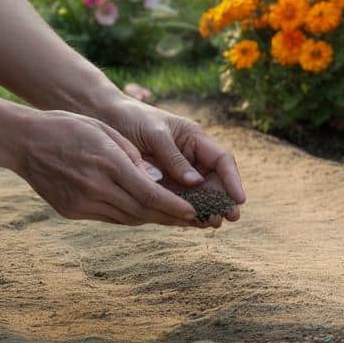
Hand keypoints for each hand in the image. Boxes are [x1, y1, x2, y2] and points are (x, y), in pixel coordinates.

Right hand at [10, 109, 203, 226]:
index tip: (194, 211)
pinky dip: (131, 216)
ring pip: (127, 218)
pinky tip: (147, 213)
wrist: (22, 141)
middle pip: (142, 211)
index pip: (149, 193)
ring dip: (154, 219)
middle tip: (195, 220)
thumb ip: (134, 156)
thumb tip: (157, 178)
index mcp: (108, 165)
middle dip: (172, 217)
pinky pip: (109, 218)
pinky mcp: (71, 211)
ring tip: (177, 220)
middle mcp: (95, 188)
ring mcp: (81, 203)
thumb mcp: (106, 131)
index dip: (174, 206)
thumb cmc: (68, 127)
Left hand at [98, 98, 245, 220]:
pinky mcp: (163, 184)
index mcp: (195, 140)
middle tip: (231, 217)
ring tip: (215, 224)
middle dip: (224, 199)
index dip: (233, 179)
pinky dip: (187, 211)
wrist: (104, 118)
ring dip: (208, 208)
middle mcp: (191, 157)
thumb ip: (174, 158)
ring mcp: (177, 172)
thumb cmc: (132, 118)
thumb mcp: (155, 135)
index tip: (239, 198)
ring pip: (199, 193)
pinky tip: (194, 223)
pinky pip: (179, 199)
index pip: (222, 160)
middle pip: (215, 180)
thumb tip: (196, 182)